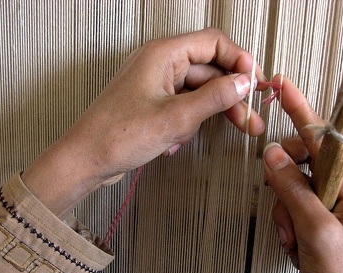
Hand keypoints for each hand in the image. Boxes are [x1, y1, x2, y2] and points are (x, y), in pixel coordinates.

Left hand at [22, 28, 265, 216]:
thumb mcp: (176, 117)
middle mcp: (160, 65)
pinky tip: (173, 143)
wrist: (86, 160)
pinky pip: (182, 108)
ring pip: (197, 93)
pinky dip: (186, 125)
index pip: (213, 43)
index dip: (239, 60)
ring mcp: (156, 85)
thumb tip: (243, 82)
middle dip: (230, 97)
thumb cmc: (119, 135)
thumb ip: (215, 97)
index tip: (255, 83)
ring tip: (205, 136)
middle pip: (209, 72)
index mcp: (163, 54)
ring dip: (206, 115)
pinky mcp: (153, 104)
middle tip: (250, 120)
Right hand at [262, 76, 342, 272]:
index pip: (323, 138)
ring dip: (284, 214)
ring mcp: (328, 208)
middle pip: (300, 163)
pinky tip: (295, 244)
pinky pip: (289, 208)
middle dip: (284, 187)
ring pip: (290, 188)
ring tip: (295, 238)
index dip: (300, 110)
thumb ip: (293, 188)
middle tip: (289, 210)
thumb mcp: (316, 232)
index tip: (284, 87)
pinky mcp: (316, 222)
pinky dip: (285, 225)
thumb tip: (274, 156)